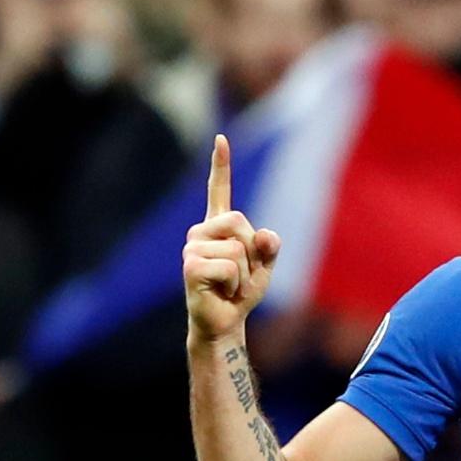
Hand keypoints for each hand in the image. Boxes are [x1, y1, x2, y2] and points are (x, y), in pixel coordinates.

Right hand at [183, 135, 281, 339]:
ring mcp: (192, 248)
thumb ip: (270, 247)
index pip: (218, 190)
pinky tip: (222, 291)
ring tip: (230, 284)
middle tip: (239, 274)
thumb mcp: (265, 266)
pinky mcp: (190, 267)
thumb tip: (264, 234)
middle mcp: (201, 232)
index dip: (220, 165)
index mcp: (219, 226)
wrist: (224, 322)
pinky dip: (236, 284)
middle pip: (240, 222)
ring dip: (245, 274)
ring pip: (238, 249)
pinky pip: (231, 267)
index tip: (221, 139)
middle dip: (252, 252)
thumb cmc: (241, 291)